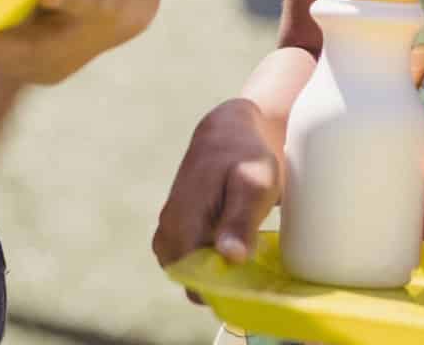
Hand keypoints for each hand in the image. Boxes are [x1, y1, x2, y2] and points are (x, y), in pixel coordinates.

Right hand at [151, 98, 283, 287]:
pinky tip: (236, 252)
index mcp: (183, 223)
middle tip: (254, 272)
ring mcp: (170, 231)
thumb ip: (240, 221)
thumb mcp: (253, 185)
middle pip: (191, 282)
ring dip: (217, 274)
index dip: (223, 291)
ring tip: (247, 256)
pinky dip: (211, 264)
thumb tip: (230, 258)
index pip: (195, 281)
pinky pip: (190, 261)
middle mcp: (169, 231)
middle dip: (221, 285)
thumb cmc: (245, 157)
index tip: (251, 286)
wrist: (230, 132)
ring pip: (190, 273)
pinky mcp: (178, 231)